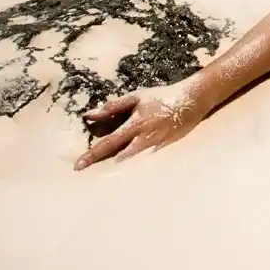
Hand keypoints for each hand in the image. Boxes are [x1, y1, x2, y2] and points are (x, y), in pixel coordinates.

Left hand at [73, 79, 207, 169]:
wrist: (191, 100)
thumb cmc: (161, 97)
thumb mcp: (136, 97)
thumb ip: (113, 107)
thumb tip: (90, 114)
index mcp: (134, 125)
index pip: (108, 143)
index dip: (92, 155)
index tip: (77, 166)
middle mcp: (143, 140)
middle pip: (116, 157)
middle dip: (100, 164)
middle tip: (84, 171)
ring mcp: (154, 147)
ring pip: (130, 161)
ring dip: (115, 165)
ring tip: (101, 172)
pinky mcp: (163, 151)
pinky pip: (143, 161)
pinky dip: (132, 164)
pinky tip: (126, 168)